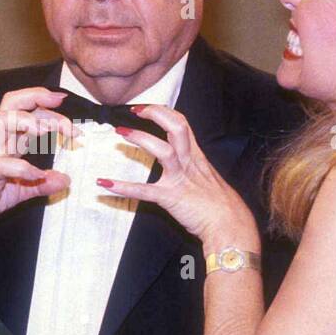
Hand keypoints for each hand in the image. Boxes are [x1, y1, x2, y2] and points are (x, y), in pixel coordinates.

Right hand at [0, 87, 75, 228]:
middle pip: (11, 104)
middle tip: (60, 103)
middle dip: (36, 97)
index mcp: (8, 141)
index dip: (47, 106)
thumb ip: (42, 184)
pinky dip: (22, 167)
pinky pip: (1, 164)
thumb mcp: (20, 190)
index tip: (67, 107)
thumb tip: (65, 180)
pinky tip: (37, 174)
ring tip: (45, 131)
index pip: (27, 112)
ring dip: (25, 120)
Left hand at [97, 104, 258, 250]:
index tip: (145, 108)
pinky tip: (105, 184)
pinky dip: (123, 187)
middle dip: (156, 114)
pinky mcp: (171, 198)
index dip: (163, 112)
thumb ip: (193, 167)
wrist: (230, 226)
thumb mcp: (208, 179)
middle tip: (134, 111)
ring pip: (163, 151)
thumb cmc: (220, 206)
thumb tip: (182, 161)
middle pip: (176, 127)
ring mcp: (180, 179)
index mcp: (196, 157)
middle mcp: (189, 163)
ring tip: (121, 133)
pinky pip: (145, 191)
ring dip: (141, 139)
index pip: (181, 124)